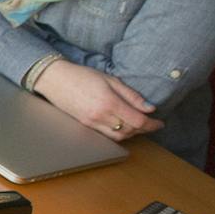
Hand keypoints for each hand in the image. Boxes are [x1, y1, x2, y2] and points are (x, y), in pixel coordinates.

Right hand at [29, 59, 162, 141]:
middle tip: (151, 123)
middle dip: (143, 129)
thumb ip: (131, 95)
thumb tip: (149, 108)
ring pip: (118, 137)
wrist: (55, 80)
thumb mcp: (111, 80)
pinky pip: (106, 136)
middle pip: (129, 131)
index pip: (137, 121)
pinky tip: (122, 126)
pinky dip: (118, 134)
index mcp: (109, 103)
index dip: (152, 124)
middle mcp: (100, 117)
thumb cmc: (82, 76)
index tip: (159, 122)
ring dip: (131, 134)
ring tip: (137, 125)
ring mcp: (91, 123)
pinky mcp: (84, 126)